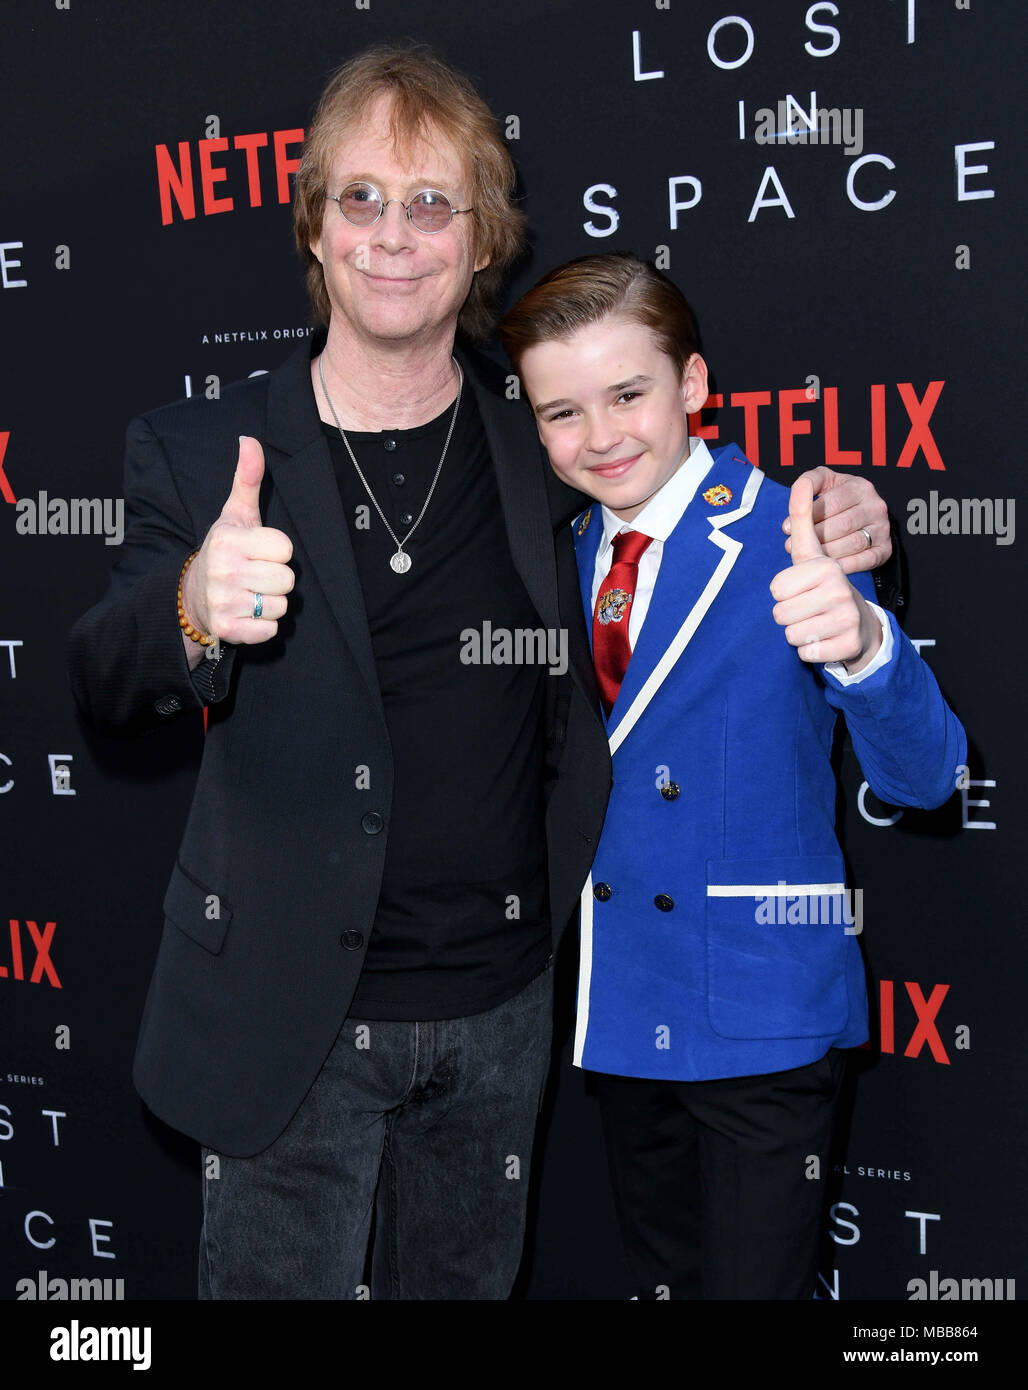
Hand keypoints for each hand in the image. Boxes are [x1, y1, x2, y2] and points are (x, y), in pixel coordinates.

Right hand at [180, 436, 293, 648]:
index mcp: (230, 541)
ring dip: (271, 603)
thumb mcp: (235, 514)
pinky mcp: (227, 629)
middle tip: (257, 575)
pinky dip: (263, 626)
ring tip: (252, 593)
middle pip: (287, 580)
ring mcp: (224, 602)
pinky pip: (270, 630)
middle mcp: (224, 571)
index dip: (278, 552)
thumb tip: (250, 440)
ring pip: (281, 606)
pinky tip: (248, 613)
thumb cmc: (224, 551)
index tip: (261, 552)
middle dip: (277, 579)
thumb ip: (248, 479)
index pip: (285, 549)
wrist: (193, 596)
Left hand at [771, 475, 881, 671]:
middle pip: (779, 614)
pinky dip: (810, 652)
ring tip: (817, 623)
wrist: (859, 623)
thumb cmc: (825, 585)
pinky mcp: (847, 646)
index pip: (776, 589)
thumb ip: (804, 517)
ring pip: (790, 635)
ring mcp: (846, 619)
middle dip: (789, 615)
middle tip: (810, 609)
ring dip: (799, 633)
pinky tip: (826, 640)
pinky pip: (805, 654)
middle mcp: (839, 589)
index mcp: (826, 566)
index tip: (804, 588)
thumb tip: (800, 479)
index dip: (784, 593)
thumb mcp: (813, 552)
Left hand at [782, 466, 890, 573]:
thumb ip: (810, 482)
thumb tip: (796, 500)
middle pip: (843, 524)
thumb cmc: (837, 499)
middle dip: (815, 536)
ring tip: (806, 557)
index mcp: (860, 487)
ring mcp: (883, 529)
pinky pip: (865, 560)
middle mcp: (875, 506)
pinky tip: (825, 568)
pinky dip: (844, 566)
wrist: (864, 516)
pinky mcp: (885, 549)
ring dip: (826, 552)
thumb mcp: (826, 483)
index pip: (833, 502)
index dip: (807, 516)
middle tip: (792, 546)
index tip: (786, 528)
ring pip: (853, 543)